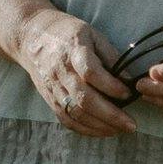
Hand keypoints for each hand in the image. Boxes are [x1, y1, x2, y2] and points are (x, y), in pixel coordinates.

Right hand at [15, 10, 133, 139]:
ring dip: (101, 126)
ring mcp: (53, 88)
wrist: (31, 37)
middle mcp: (60, 71)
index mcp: (73, 50)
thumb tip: (130, 81)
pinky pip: (67, 120)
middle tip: (131, 124)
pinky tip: (103, 130)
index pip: (91, 73)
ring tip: (121, 129)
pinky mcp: (50, 99)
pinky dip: (86, 130)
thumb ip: (111, 57)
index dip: (111, 86)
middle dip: (111, 115)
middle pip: (84, 99)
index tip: (128, 93)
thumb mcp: (92, 34)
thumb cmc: (67, 33)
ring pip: (76, 113)